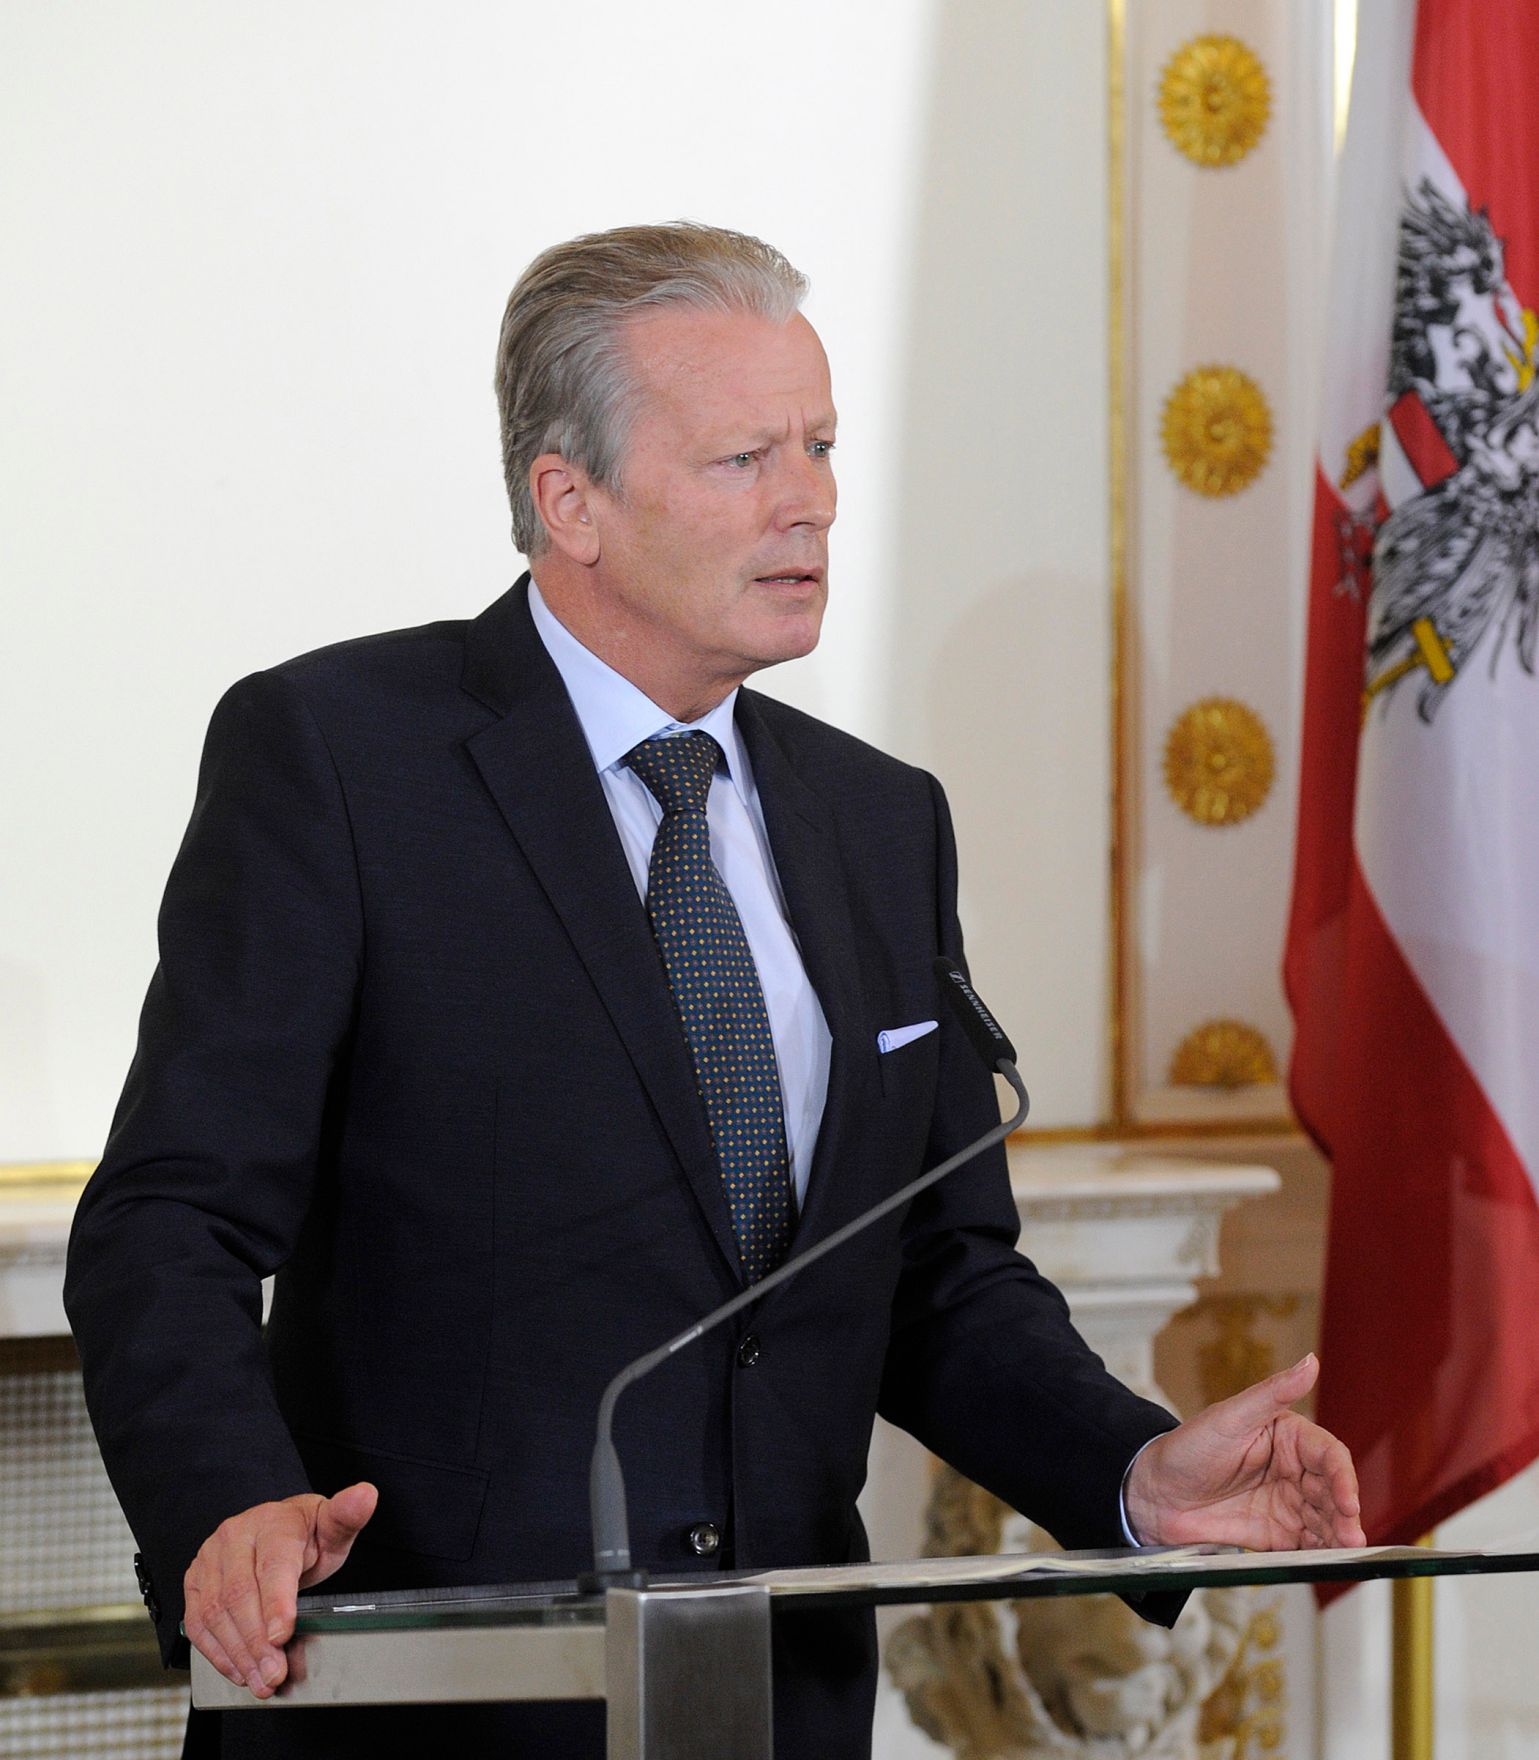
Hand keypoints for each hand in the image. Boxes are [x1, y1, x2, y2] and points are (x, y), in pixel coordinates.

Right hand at [183, 1481, 376, 1697]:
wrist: (278, 1529)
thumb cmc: (307, 1533)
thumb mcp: (334, 1527)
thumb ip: (349, 1516)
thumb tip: (365, 1495)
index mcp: (273, 1521)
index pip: (273, 1565)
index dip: (277, 1603)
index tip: (283, 1636)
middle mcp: (235, 1535)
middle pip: (239, 1594)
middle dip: (257, 1641)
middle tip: (274, 1674)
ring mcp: (210, 1557)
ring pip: (214, 1612)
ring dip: (236, 1653)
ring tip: (260, 1680)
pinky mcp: (195, 1580)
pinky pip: (197, 1622)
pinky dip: (217, 1652)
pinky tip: (238, 1670)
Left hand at [1124, 1354, 1364, 1550]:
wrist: (1154, 1496)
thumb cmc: (1187, 1448)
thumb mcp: (1230, 1417)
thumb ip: (1273, 1393)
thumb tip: (1310, 1362)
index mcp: (1287, 1436)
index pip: (1328, 1456)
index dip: (1343, 1478)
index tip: (1348, 1501)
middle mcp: (1293, 1469)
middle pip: (1333, 1492)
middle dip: (1346, 1514)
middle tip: (1351, 1536)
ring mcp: (1287, 1502)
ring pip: (1326, 1519)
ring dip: (1339, 1535)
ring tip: (1344, 1551)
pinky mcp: (1278, 1532)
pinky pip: (1309, 1543)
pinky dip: (1323, 1553)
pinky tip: (1328, 1560)